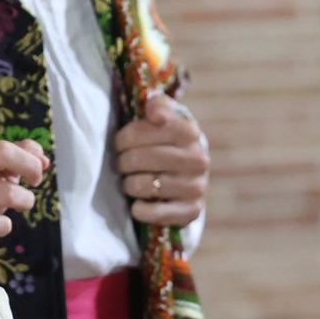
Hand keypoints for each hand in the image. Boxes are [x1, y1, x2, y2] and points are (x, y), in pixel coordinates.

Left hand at [113, 92, 207, 226]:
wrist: (186, 174)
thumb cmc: (165, 141)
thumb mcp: (163, 117)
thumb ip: (158, 104)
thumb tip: (153, 110)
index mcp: (190, 131)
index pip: (147, 130)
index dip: (126, 136)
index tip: (120, 142)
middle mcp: (198, 159)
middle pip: (143, 158)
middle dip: (123, 161)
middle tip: (120, 163)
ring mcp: (197, 186)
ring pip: (146, 185)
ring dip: (129, 184)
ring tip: (128, 181)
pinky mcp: (192, 211)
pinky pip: (159, 214)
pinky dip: (142, 210)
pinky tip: (137, 205)